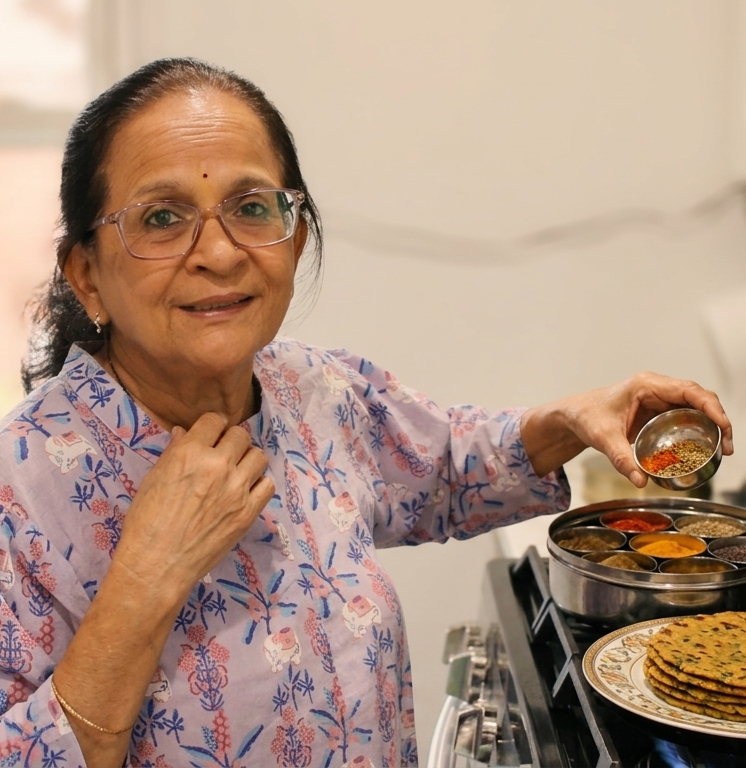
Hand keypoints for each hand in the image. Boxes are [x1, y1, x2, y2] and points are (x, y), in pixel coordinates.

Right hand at [112, 412, 273, 599]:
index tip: (213, 435)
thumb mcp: (153, 480)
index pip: (215, 420)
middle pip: (240, 435)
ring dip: (248, 461)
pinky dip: (258, 485)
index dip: (214, 426)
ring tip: (236, 473)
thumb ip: (173, 452)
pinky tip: (245, 493)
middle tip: (224, 456)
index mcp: (190, 453)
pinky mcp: (249, 511)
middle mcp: (218, 465)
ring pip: (258, 456)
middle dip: (232, 442)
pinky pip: (268, 485)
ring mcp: (237, 488)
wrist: (157, 565)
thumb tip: (184, 432)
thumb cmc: (146, 522)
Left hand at [521, 372, 732, 486]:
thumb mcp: (603, 438)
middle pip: (699, 398)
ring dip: (712, 424)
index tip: (723, 425)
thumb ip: (621, 459)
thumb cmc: (586, 417)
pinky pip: (685, 415)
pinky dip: (699, 428)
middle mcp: (656, 388)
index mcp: (646, 385)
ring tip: (723, 449)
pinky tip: (706, 446)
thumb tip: (641, 481)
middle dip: (718, 418)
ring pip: (695, 406)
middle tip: (727, 446)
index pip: (689, 390)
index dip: (711, 406)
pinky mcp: (657, 411)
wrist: (574, 416)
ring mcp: (659, 398)